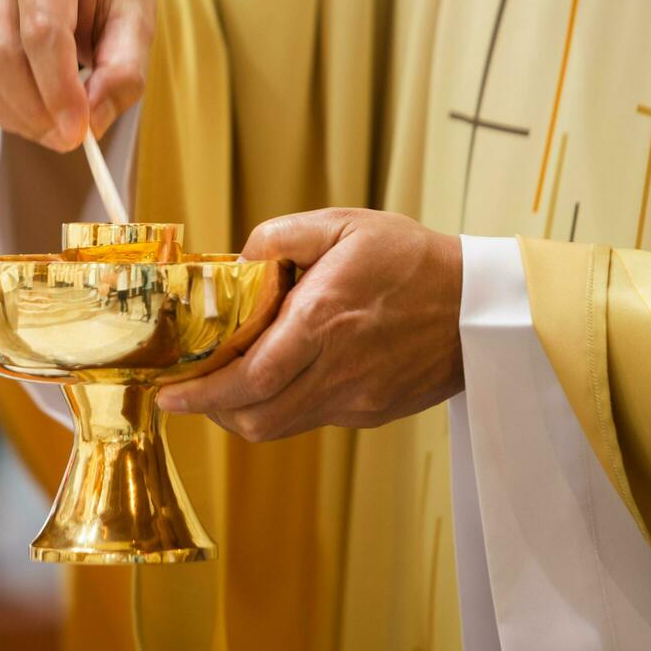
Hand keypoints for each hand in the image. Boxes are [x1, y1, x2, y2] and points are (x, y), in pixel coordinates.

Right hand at [0, 0, 154, 150]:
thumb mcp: (138, 18)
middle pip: (1, 56)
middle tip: (69, 139)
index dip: (58, 91)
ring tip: (54, 128)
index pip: (42, 33)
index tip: (79, 132)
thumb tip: (92, 122)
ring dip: (17, 117)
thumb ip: (123, 70)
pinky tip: (31, 115)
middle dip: (36, 111)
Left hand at [157, 209, 463, 441]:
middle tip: (189, 391)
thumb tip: (238, 261)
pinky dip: (283, 405)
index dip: (201, 395)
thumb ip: (280, 235)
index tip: (168, 393)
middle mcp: (337, 370)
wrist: (482, 308)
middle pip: (255, 417)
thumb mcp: (344, 224)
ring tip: (228, 383)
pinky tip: (283, 376)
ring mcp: (356, 399)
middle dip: (212, 410)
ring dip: (243, 412)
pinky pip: (311, 418)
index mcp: (324, 321)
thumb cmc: (413, 259)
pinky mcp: (371, 413)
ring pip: (279, 426)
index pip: (247, 378)